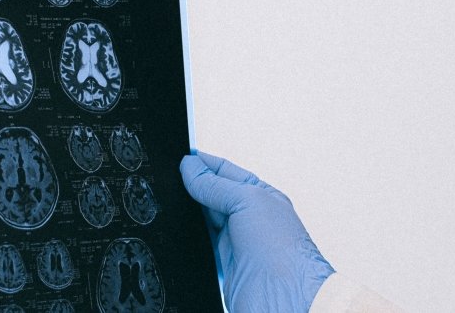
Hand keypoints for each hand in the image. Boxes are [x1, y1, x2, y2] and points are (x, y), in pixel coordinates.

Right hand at [180, 151, 333, 312]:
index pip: (226, 172)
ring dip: (189, 211)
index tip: (182, 158)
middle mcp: (249, 218)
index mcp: (261, 196)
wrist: (283, 297)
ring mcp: (234, 242)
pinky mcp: (221, 264)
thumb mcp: (248, 201)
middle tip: (171, 177)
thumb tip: (190, 167)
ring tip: (172, 200)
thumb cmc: (282, 251)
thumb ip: (216, 185)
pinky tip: (179, 228)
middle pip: (212, 194)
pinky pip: (198, 243)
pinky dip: (187, 235)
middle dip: (193, 185)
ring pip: (202, 219)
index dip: (204, 164)